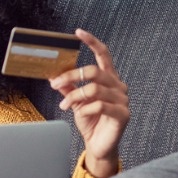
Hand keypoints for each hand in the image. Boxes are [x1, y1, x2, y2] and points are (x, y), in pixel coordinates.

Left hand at [49, 29, 129, 177]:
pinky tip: (79, 114)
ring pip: (94, 89)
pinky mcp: (123, 114)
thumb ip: (69, 87)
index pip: (104, 55)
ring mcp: (123, 100)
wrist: (98, 145)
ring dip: (74, 96)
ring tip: (63, 105)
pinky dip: (85, 109)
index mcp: (109, 79)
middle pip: (94, 71)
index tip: (78, 32)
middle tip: (54, 84)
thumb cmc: (90, 121)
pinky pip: (100, 105)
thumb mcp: (76, 101)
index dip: (92, 42)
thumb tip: (53, 75)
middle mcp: (118, 86)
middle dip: (71, 76)